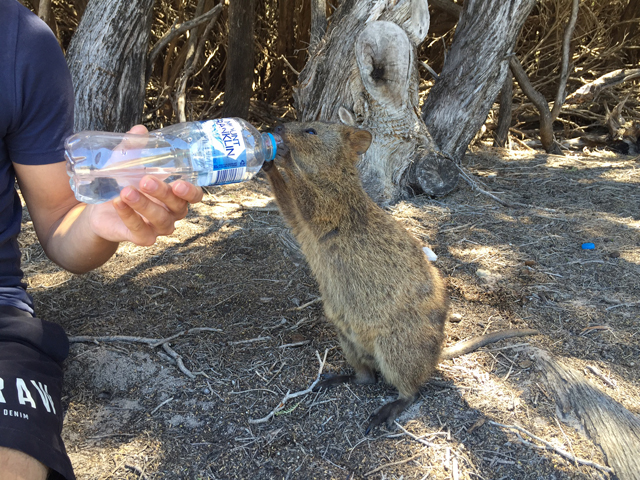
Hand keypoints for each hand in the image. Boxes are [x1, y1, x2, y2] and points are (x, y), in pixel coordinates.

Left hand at [86, 125, 203, 245]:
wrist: (101, 209)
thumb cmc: (123, 183)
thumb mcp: (127, 163)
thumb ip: (134, 148)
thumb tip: (140, 130)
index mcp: (176, 194)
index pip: (194, 196)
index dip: (191, 191)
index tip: (179, 183)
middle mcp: (172, 213)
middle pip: (178, 207)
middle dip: (163, 193)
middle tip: (146, 180)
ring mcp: (158, 227)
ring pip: (160, 220)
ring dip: (144, 205)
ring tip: (126, 191)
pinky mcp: (142, 238)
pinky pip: (140, 231)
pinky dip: (129, 216)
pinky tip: (118, 202)